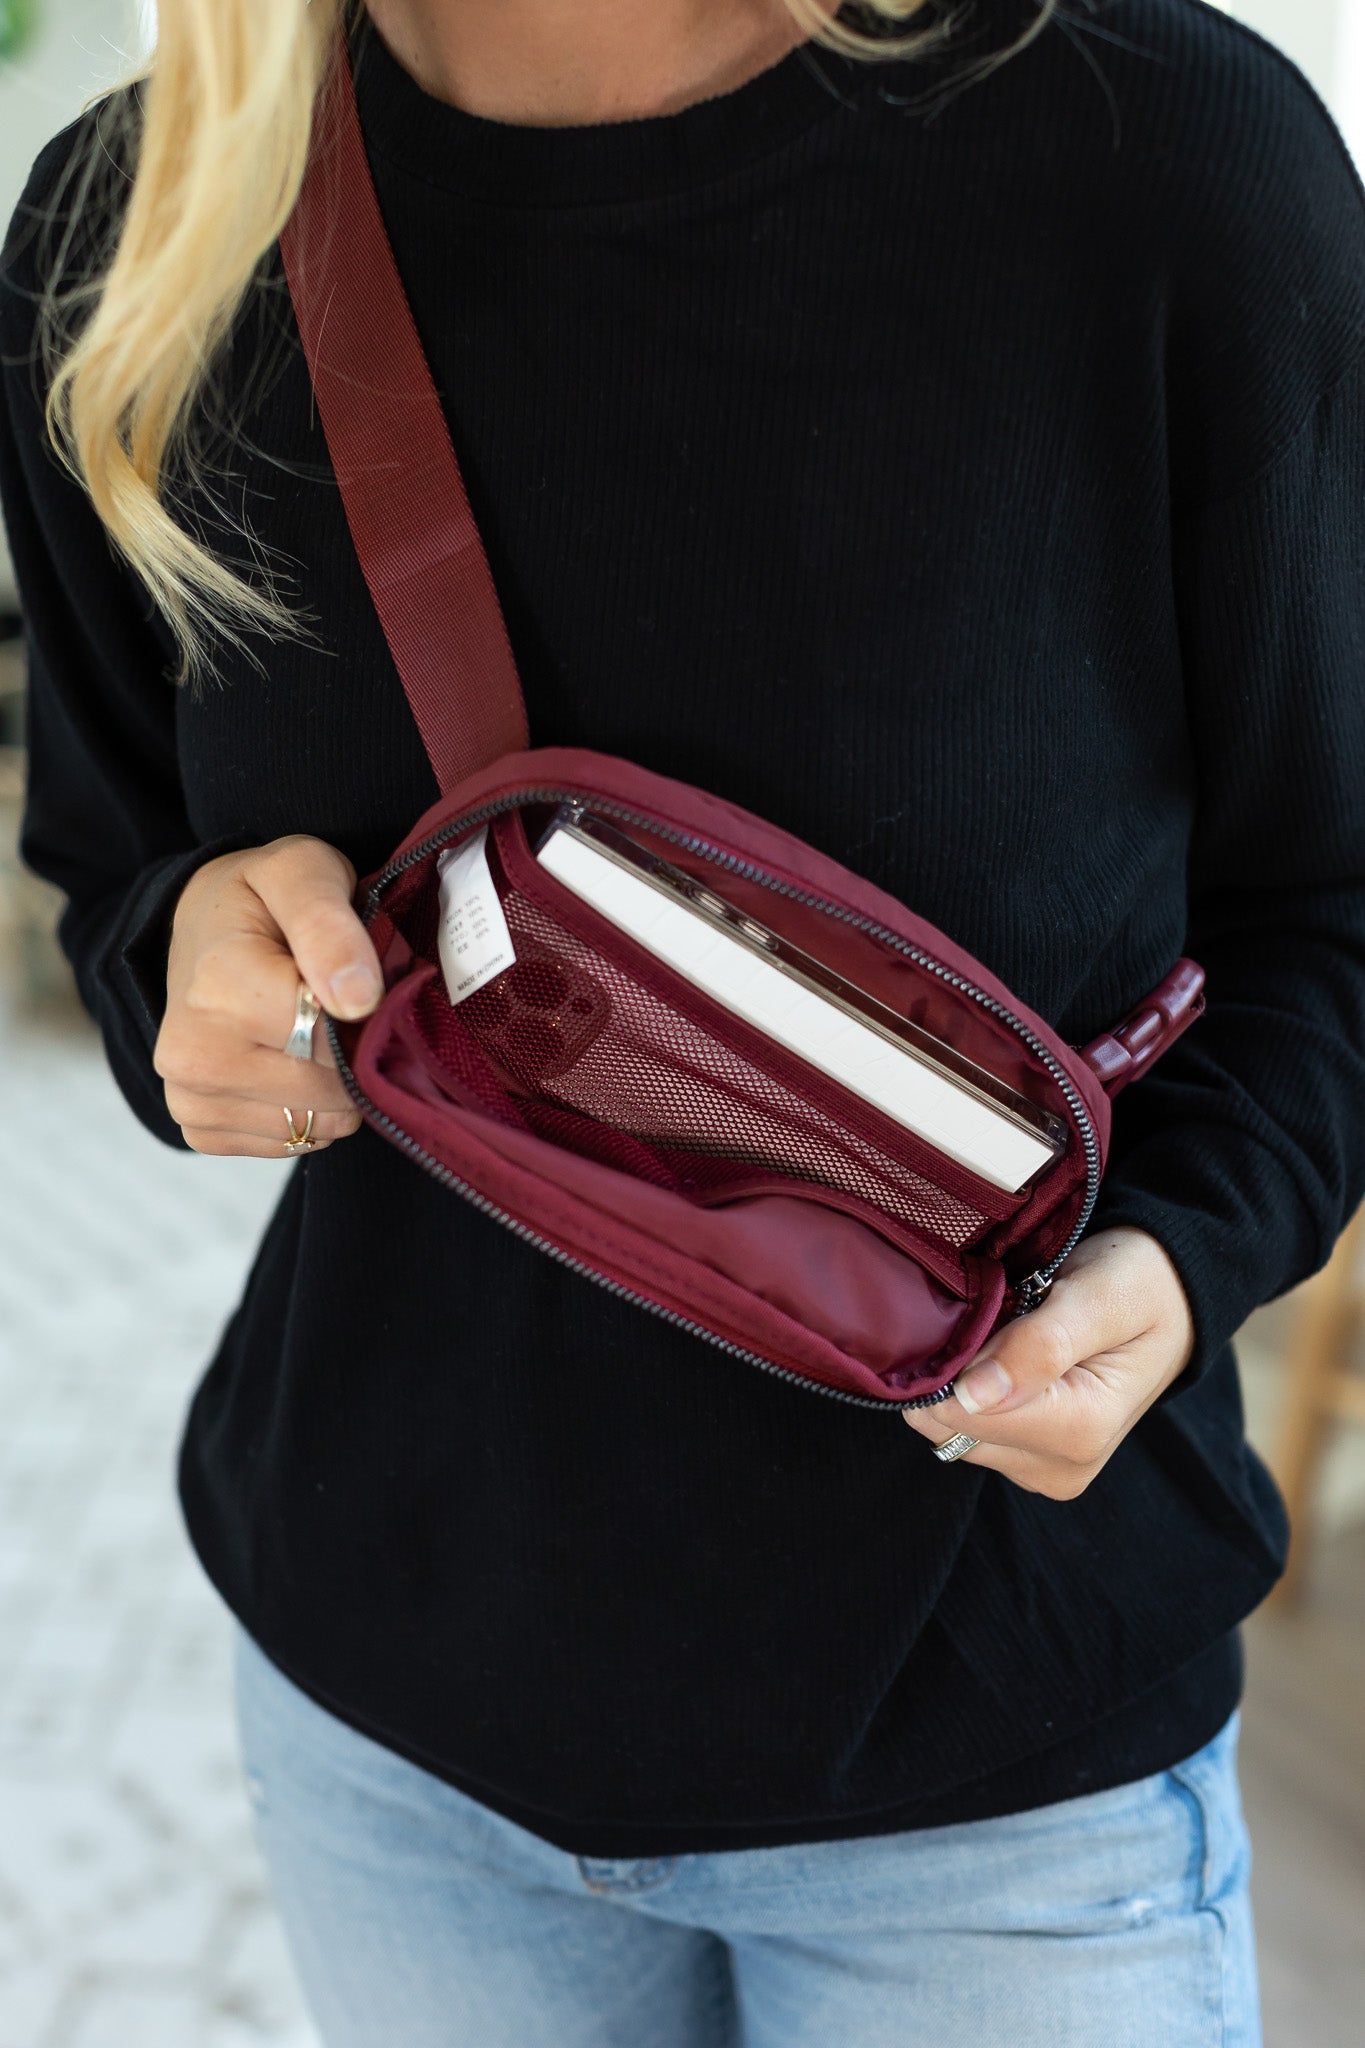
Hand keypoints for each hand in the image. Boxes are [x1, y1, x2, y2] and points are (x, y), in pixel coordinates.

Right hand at [155, 835, 383, 1157]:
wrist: (199, 929)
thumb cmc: (258, 897)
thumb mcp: (300, 871)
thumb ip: (329, 924)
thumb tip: (357, 999)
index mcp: (217, 990)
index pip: (332, 1042)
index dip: (366, 1015)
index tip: (357, 981)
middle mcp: (194, 1057)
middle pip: (331, 1091)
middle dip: (354, 1051)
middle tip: (339, 1004)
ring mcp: (192, 1100)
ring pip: (322, 1125)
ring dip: (338, 1083)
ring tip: (313, 1028)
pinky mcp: (201, 1130)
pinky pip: (296, 1142)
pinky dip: (312, 1108)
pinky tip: (293, 1060)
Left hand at [902, 1226, 1195, 1497]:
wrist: (1171, 1299)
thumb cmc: (1142, 1286)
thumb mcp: (1101, 1296)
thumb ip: (1040, 1345)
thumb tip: (973, 1395)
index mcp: (1081, 1431)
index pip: (961, 1415)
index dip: (950, 1359)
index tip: (980, 1311)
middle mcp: (1061, 1465)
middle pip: (949, 1427)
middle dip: (953, 1369)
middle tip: (995, 1315)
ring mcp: (1044, 1468)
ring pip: (952, 1430)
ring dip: (961, 1378)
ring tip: (1005, 1332)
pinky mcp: (1031, 1460)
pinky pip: (969, 1431)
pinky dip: (971, 1390)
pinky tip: (1003, 1356)